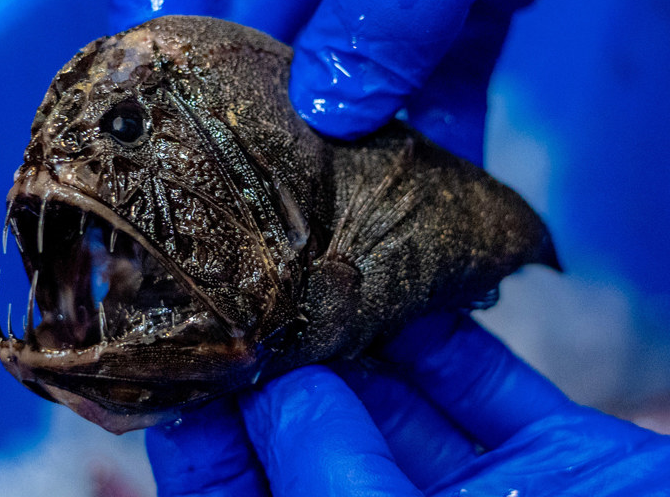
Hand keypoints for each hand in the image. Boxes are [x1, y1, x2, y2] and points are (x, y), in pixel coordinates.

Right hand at [109, 0, 661, 164]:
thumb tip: (331, 109)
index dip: (154, 29)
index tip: (168, 118)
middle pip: (256, 27)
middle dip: (264, 117)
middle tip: (271, 206)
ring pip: (342, 67)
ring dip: (352, 145)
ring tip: (352, 225)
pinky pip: (430, 75)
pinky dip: (438, 134)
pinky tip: (444, 200)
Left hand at [146, 312, 669, 495]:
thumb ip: (329, 475)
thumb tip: (278, 396)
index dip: (209, 440)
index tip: (185, 363)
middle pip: (325, 446)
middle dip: (288, 372)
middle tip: (246, 291)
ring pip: (403, 410)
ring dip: (362, 343)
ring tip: (313, 272)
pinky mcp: (561, 459)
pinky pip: (488, 388)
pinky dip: (451, 339)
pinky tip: (411, 287)